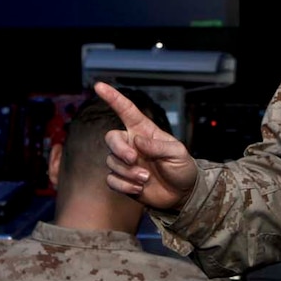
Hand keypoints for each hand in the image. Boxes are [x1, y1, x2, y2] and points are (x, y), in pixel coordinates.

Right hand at [93, 81, 198, 210]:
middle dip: (119, 149)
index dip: (113, 97)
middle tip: (133, 159)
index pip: (126, 110)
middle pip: (111, 138)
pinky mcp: (123, 179)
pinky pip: (111, 180)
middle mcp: (131, 144)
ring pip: (111, 162)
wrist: (182, 193)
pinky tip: (139, 189)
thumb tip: (136, 141)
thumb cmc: (182, 168)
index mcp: (144, 131)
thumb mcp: (178, 153)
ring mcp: (126, 162)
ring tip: (146, 178)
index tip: (99, 86)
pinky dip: (124, 186)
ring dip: (128, 172)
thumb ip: (158, 146)